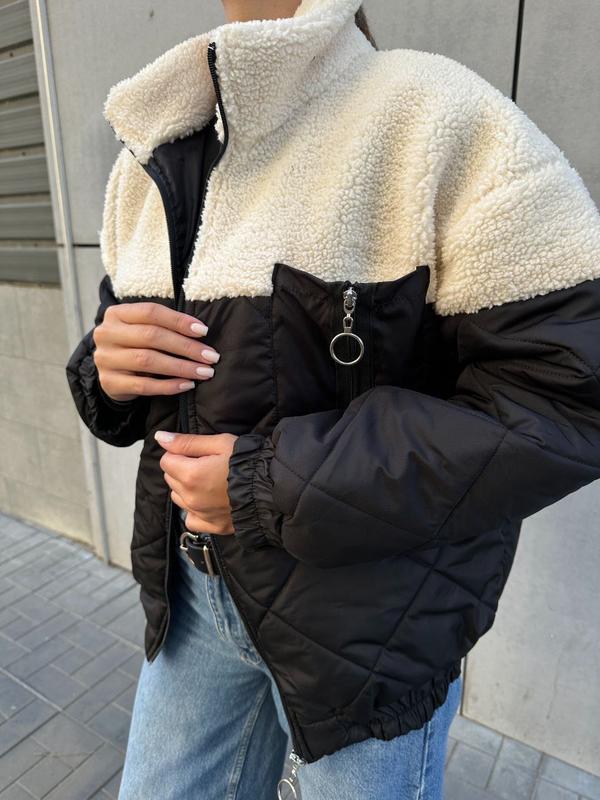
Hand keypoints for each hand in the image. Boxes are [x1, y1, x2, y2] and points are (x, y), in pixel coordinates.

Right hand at [92, 302, 219, 401]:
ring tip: (204, 372)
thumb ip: (164, 327)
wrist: (111, 375)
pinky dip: (168, 386)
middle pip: (151, 336)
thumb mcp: (143, 330)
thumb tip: (201, 332)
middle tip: (211, 356)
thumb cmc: (136, 347)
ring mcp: (105, 359)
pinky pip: (143, 385)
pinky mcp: (109, 382)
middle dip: (186, 347)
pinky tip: (187, 385)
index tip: (204, 331)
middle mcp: (106, 334)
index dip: (179, 321)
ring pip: (147, 360)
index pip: (151, 312)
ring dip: (181, 367)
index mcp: (116, 314)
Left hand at [155, 431, 237, 534]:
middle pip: (171, 479)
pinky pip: (190, 519)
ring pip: (178, 498)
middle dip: (182, 469)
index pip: (166, 460)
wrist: (272, 487)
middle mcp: (191, 498)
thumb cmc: (247, 460)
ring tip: (209, 481)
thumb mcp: (219, 443)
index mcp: (190, 474)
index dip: (181, 453)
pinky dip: (194, 510)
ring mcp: (201, 514)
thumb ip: (187, 442)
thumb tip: (160, 437)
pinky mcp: (212, 526)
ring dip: (187, 488)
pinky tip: (208, 501)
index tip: (198, 452)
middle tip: (207, 464)